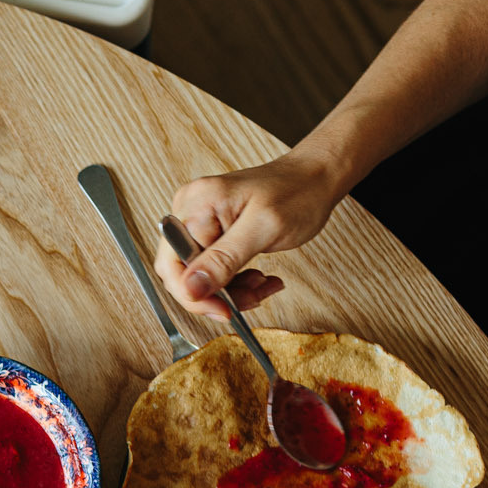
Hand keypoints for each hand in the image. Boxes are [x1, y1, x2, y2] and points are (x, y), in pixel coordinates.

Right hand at [155, 151, 344, 318]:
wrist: (315, 177)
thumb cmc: (297, 192)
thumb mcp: (262, 229)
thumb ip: (223, 259)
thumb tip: (190, 288)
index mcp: (197, 205)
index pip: (173, 265)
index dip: (193, 295)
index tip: (222, 310)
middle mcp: (191, 211)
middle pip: (185, 272)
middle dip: (217, 293)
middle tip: (250, 298)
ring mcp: (201, 221)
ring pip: (201, 276)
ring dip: (231, 290)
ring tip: (261, 286)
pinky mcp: (213, 231)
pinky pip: (213, 268)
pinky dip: (236, 281)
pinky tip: (258, 279)